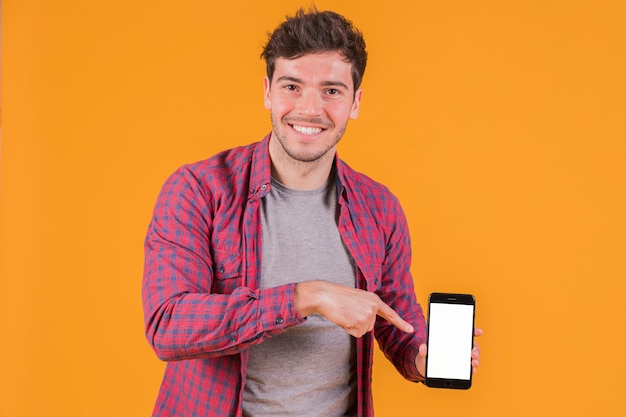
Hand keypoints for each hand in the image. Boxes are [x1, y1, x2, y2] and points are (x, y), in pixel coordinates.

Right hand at [294, 280, 413, 337]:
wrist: (326, 295)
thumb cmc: (337, 297)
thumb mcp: (357, 299)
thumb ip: (366, 309)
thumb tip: (367, 323)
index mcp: (373, 299)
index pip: (389, 313)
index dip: (400, 322)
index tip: (411, 329)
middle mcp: (373, 307)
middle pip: (369, 327)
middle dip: (357, 324)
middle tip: (347, 312)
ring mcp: (367, 314)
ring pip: (362, 331)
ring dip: (352, 326)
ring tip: (344, 313)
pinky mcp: (360, 321)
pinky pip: (355, 333)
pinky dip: (347, 328)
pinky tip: (343, 317)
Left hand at [415, 327, 482, 377]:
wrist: (426, 366)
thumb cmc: (428, 354)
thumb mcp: (425, 351)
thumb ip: (424, 349)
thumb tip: (422, 348)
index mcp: (453, 339)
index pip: (465, 332)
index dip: (473, 331)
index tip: (478, 332)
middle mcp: (461, 347)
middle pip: (472, 345)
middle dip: (475, 349)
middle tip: (473, 353)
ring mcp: (463, 357)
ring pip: (473, 356)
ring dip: (476, 359)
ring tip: (473, 363)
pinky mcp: (463, 367)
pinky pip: (470, 368)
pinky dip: (472, 369)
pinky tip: (472, 371)